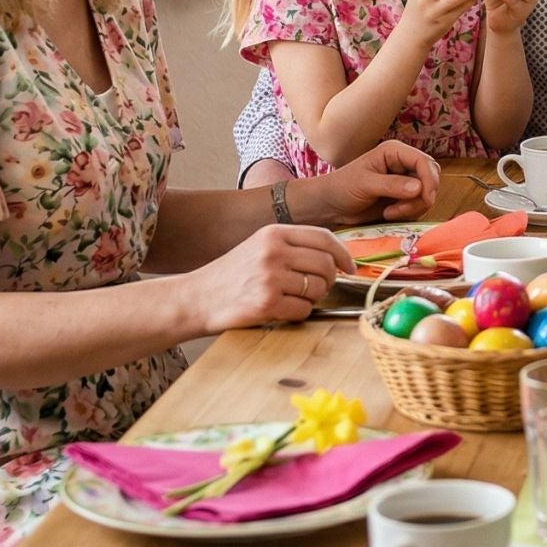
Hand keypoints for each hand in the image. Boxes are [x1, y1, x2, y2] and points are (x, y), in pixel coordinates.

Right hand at [182, 223, 348, 332]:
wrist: (196, 298)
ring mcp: (270, 278)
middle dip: (328, 281)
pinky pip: (303, 310)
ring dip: (311, 299)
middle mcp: (273, 252)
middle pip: (326, 265)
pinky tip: (281, 310)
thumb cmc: (231, 275)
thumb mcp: (259, 246)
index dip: (343, 254)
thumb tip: (336, 257)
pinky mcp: (266, 304)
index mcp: (273, 233)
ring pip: (318, 289)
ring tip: (290, 298)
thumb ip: (293, 246)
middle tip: (315, 289)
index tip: (350, 267)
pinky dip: (298, 314)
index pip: (324, 237)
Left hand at [299, 139, 440, 224]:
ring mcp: (405, 181)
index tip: (425, 199)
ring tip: (390, 212)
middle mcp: (403, 164)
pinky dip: (408, 213)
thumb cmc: (342, 188)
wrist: (330, 206)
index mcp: (395, 152)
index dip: (429, 180)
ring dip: (412, 207)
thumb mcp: (365, 184)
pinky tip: (389, 214)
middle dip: (422, 196)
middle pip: (431, 177)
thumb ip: (392, 185)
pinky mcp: (403, 197)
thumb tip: (419, 188)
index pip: (424, 162)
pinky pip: (419, 206)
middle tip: (401, 209)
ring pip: (427, 194)